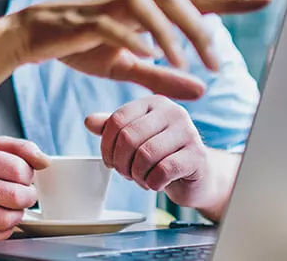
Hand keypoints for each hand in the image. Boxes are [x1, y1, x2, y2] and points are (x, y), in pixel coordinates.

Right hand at [0, 0, 270, 99]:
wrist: (29, 38)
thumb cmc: (79, 47)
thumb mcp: (126, 67)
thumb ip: (163, 77)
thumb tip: (204, 90)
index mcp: (145, 12)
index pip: (195, 2)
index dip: (230, 1)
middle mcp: (130, 3)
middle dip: (200, 29)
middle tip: (215, 64)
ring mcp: (106, 7)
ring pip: (146, 5)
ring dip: (169, 32)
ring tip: (182, 62)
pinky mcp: (82, 20)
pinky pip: (111, 23)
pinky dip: (130, 36)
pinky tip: (145, 55)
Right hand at [0, 137, 48, 241]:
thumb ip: (21, 149)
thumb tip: (44, 161)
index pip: (17, 169)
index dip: (28, 176)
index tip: (23, 177)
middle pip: (14, 196)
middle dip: (28, 197)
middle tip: (24, 194)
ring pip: (5, 219)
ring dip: (17, 215)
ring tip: (12, 207)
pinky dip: (4, 229)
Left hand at [84, 96, 221, 210]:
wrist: (197, 176)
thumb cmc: (162, 155)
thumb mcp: (136, 139)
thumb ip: (113, 129)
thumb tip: (89, 121)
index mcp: (154, 103)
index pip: (118, 119)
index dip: (106, 145)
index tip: (109, 161)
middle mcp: (173, 112)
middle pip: (129, 137)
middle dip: (121, 162)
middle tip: (125, 173)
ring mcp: (189, 132)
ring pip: (145, 155)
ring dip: (136, 175)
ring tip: (141, 179)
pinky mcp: (198, 155)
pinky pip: (163, 171)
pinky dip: (152, 183)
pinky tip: (156, 183)